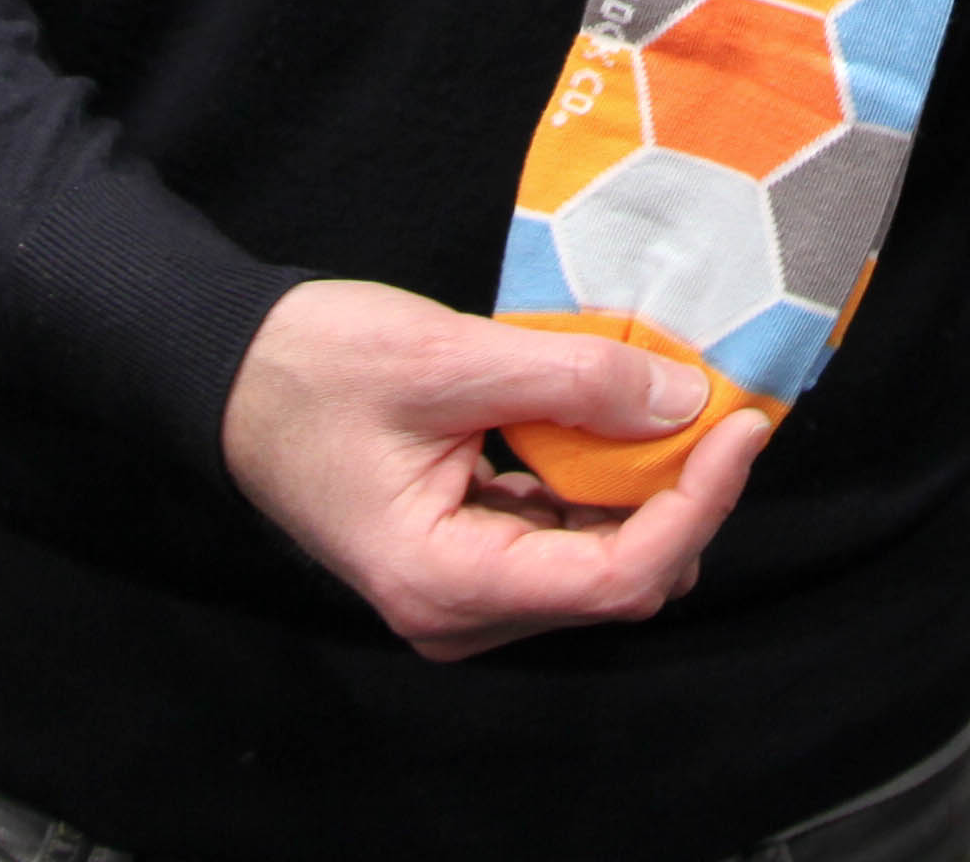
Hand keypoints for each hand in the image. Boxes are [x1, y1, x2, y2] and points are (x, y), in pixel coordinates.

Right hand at [217, 278, 768, 660]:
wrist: (229, 372)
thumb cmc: (312, 368)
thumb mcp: (447, 357)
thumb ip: (570, 381)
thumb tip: (682, 403)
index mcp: (445, 582)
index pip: (615, 576)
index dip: (695, 505)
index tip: (741, 428)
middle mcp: (458, 611)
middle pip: (617, 578)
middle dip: (681, 498)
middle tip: (719, 406)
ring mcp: (463, 590)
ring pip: (597, 559)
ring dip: (646, 489)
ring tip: (675, 404)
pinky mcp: (468, 554)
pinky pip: (563, 534)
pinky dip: (603, 481)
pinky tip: (616, 419)